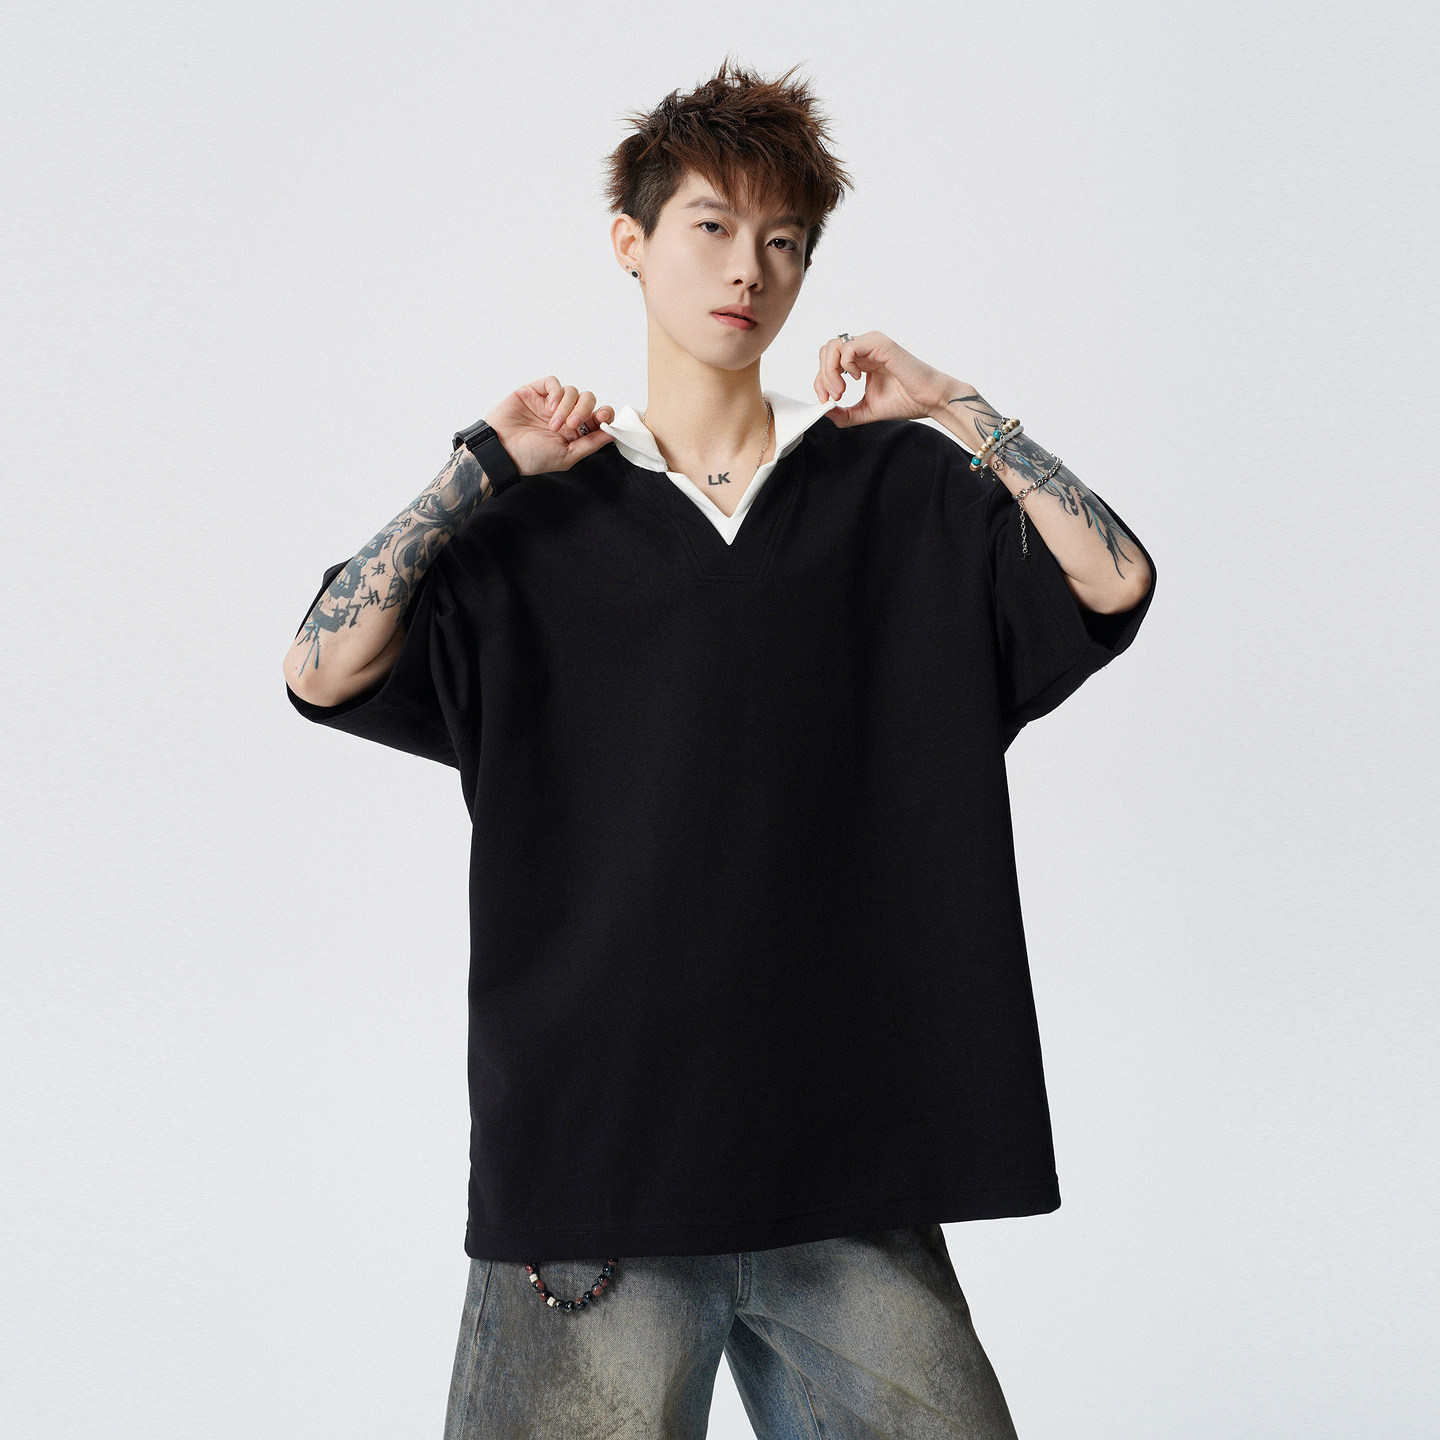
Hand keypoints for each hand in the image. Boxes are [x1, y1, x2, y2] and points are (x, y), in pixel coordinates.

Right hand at [487, 377, 615, 476]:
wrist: (502, 450)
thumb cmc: (531, 458)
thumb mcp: (567, 456)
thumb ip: (591, 443)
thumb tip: (615, 433)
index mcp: (575, 432)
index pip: (598, 416)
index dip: (604, 414)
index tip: (602, 417)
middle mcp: (565, 415)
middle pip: (588, 400)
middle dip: (584, 410)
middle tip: (572, 424)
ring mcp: (550, 403)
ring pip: (573, 391)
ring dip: (566, 406)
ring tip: (553, 423)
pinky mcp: (535, 392)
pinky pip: (553, 382)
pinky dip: (556, 392)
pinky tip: (548, 407)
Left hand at [814, 332, 957, 427]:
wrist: (929, 400)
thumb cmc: (906, 401)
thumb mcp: (866, 410)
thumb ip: (844, 413)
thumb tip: (824, 412)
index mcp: (861, 360)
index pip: (829, 362)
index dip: (820, 381)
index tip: (827, 401)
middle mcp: (865, 348)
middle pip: (827, 351)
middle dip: (823, 376)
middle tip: (835, 396)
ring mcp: (872, 343)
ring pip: (834, 345)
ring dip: (830, 371)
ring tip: (842, 390)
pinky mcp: (880, 344)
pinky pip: (849, 347)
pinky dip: (845, 365)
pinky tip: (857, 378)